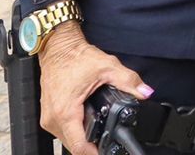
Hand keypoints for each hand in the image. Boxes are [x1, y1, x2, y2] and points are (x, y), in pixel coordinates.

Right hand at [37, 22, 151, 154]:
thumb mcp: (107, 67)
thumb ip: (128, 81)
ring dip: (84, 139)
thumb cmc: (75, 57)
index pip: (79, 146)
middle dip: (92, 146)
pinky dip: (76, 130)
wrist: (58, 49)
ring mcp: (49, 118)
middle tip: (108, 142)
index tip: (107, 152)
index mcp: (66, 112)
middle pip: (74, 146)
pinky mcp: (49, 115)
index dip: (95, 153)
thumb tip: (145, 92)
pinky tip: (88, 124)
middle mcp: (53, 119)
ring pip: (68, 140)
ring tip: (100, 133)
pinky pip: (63, 131)